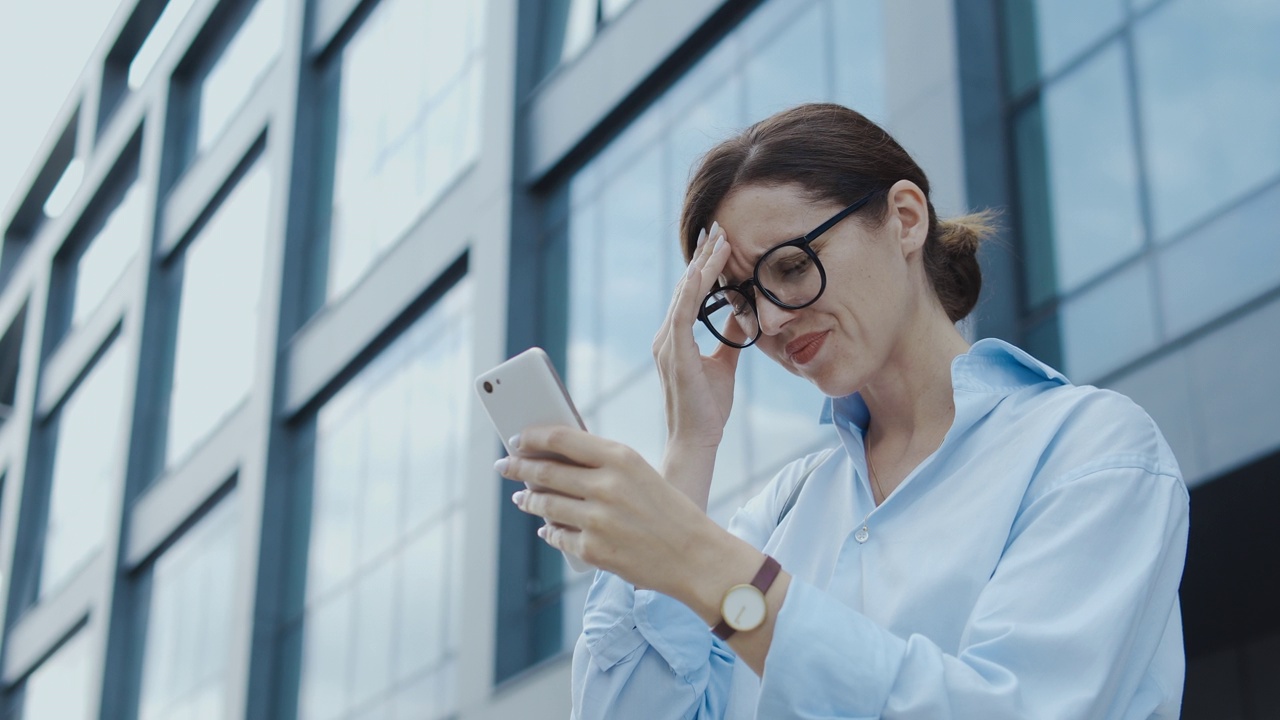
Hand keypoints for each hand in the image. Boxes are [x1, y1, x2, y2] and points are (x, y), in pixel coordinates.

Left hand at [495, 425, 727, 596]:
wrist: (695, 556)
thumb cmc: (669, 511)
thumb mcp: (640, 473)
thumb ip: (601, 465)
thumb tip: (554, 461)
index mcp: (620, 457)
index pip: (561, 438)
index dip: (532, 437)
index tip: (517, 439)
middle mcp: (606, 485)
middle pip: (545, 471)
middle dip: (517, 468)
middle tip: (503, 466)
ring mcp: (597, 519)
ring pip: (545, 505)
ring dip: (529, 500)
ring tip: (523, 498)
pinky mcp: (593, 550)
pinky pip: (557, 536)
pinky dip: (549, 530)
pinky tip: (546, 527)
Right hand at [651, 223, 745, 502]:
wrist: (697, 439)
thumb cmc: (708, 408)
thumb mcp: (725, 363)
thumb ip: (730, 337)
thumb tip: (742, 312)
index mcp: (676, 338)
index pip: (691, 294)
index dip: (705, 267)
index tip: (719, 242)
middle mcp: (666, 336)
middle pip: (685, 287)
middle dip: (703, 257)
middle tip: (718, 227)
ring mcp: (668, 344)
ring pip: (685, 294)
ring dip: (702, 266)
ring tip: (718, 240)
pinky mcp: (675, 353)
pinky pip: (683, 314)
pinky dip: (693, 290)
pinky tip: (703, 271)